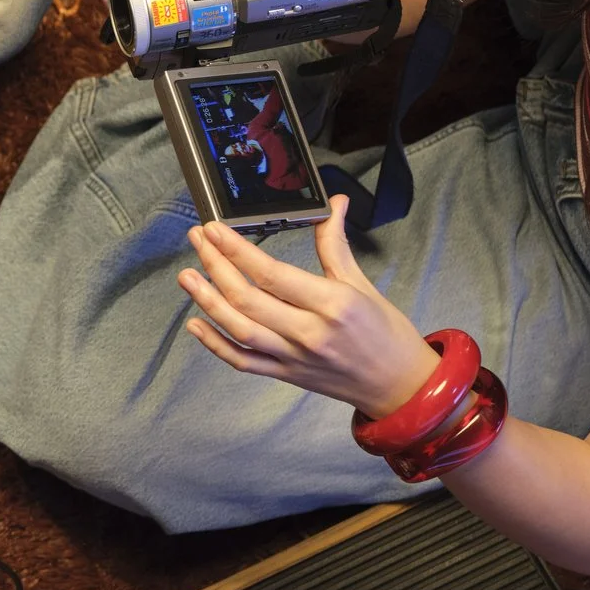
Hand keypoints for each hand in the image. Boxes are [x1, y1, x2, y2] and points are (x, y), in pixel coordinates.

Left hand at [177, 195, 438, 414]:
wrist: (402, 386)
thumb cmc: (386, 332)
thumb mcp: (363, 284)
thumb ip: (335, 245)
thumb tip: (334, 203)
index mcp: (333, 305)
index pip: (272, 274)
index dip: (237, 250)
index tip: (214, 229)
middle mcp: (309, 333)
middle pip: (248, 299)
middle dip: (215, 266)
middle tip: (197, 240)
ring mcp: (293, 357)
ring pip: (239, 329)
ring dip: (207, 301)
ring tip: (187, 276)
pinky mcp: (285, 375)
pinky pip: (242, 361)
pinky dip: (215, 344)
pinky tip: (195, 324)